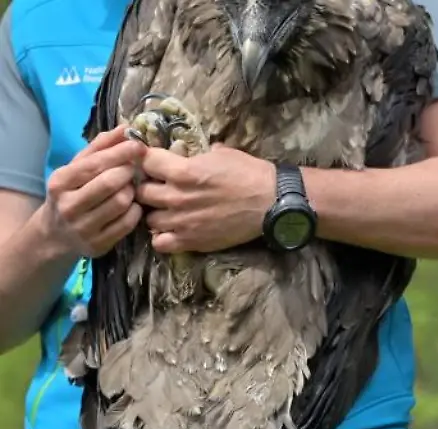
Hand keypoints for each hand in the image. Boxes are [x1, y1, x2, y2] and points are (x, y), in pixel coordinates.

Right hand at [43, 126, 146, 256]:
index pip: (95, 164)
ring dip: (133, 192)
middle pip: (110, 183)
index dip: (120, 153)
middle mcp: (68, 206)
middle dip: (128, 173)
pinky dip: (136, 212)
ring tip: (131, 188)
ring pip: (122, 203)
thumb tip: (125, 128)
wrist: (55, 235)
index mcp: (60, 182)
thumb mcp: (77, 168)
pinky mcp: (98, 245)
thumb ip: (100, 147)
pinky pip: (128, 223)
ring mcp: (83, 228)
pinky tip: (132, 206)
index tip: (139, 145)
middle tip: (135, 169)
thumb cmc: (72, 193)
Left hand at [136, 144, 274, 252]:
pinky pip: (160, 243)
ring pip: (148, 218)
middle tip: (160, 187)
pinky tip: (173, 230)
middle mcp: (176, 197)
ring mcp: (181, 221)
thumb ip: (199, 155)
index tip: (156, 162)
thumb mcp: (223, 154)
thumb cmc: (250, 174)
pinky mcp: (191, 241)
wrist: (272, 203)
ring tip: (168, 210)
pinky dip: (163, 237)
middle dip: (149, 187)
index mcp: (182, 171)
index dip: (149, 160)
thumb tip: (188, 153)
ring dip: (156, 212)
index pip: (145, 162)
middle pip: (141, 191)